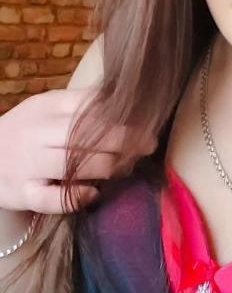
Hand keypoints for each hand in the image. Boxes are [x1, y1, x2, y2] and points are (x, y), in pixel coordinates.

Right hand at [0, 87, 157, 213]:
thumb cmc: (26, 131)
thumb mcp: (47, 108)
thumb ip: (81, 102)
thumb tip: (123, 94)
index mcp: (46, 107)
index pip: (88, 108)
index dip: (122, 117)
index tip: (148, 123)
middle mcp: (36, 133)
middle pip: (86, 135)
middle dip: (124, 141)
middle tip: (148, 146)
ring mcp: (28, 164)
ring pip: (74, 164)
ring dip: (107, 167)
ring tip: (126, 167)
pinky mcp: (22, 193)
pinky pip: (54, 198)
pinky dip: (77, 197)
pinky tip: (92, 193)